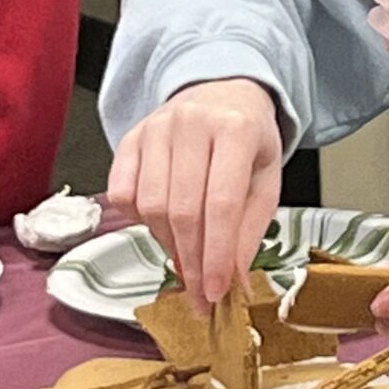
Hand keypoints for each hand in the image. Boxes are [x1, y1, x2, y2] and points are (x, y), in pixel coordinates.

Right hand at [108, 77, 283, 305]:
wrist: (222, 93)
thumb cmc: (248, 138)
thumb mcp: (266, 179)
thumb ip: (250, 230)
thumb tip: (233, 281)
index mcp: (236, 129)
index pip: (222, 205)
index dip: (216, 255)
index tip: (215, 292)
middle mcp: (192, 123)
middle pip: (183, 210)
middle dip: (192, 262)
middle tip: (199, 295)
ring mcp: (156, 127)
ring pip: (151, 205)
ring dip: (168, 244)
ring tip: (187, 254)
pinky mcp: (130, 137)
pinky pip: (122, 194)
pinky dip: (140, 221)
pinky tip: (163, 224)